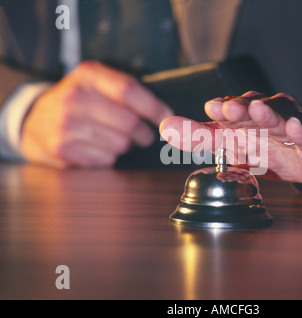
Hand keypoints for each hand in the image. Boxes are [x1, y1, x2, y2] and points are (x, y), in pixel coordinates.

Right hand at [21, 61, 172, 167]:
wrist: (35, 121)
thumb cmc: (78, 102)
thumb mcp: (96, 84)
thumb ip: (126, 91)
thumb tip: (166, 115)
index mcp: (89, 76)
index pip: (129, 91)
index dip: (154, 107)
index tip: (168, 118)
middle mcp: (75, 97)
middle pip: (129, 123)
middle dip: (144, 134)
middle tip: (144, 136)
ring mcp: (66, 124)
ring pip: (120, 145)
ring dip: (126, 146)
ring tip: (115, 139)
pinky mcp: (62, 148)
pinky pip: (106, 160)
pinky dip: (109, 157)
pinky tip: (98, 148)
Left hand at [160, 91, 301, 183]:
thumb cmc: (277, 145)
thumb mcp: (236, 144)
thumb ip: (202, 137)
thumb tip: (165, 127)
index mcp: (248, 119)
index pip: (231, 112)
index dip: (221, 109)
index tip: (209, 108)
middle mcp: (270, 116)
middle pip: (254, 110)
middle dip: (240, 108)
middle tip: (226, 108)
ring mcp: (294, 126)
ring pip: (281, 118)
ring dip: (268, 114)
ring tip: (257, 111)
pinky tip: (295, 127)